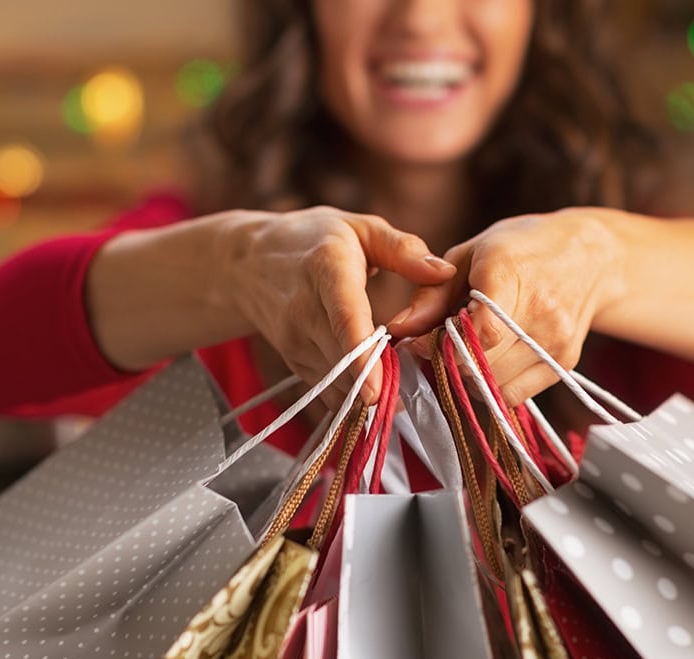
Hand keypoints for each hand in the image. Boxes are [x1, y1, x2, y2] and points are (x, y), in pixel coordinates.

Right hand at [228, 206, 454, 405]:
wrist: (248, 262)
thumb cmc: (314, 239)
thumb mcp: (360, 228)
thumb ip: (404, 249)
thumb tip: (445, 272)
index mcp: (326, 269)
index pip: (344, 319)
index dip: (362, 357)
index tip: (379, 391)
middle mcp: (303, 308)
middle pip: (342, 361)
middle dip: (380, 382)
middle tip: (416, 389)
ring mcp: (293, 339)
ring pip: (336, 382)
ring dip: (369, 391)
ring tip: (400, 387)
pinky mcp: (292, 360)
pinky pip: (326, 389)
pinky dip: (353, 394)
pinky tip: (375, 387)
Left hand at [388, 209, 622, 407]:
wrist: (590, 256)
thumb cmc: (519, 249)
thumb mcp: (470, 255)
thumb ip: (431, 295)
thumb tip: (398, 330)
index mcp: (511, 273)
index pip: (480, 332)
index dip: (442, 345)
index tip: (421, 342)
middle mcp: (541, 310)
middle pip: (482, 363)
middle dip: (448, 362)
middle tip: (438, 346)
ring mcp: (556, 341)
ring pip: (494, 385)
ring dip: (468, 377)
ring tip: (465, 350)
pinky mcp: (566, 363)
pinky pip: (514, 395)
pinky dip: (492, 387)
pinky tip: (489, 361)